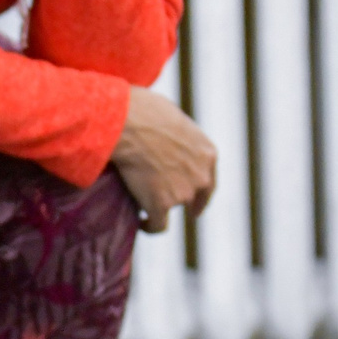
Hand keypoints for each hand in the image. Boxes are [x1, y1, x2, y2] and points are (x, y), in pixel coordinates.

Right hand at [109, 84, 216, 233]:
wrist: (128, 124)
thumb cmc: (145, 112)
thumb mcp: (175, 118)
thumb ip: (179, 137)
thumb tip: (167, 139)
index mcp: (208, 154)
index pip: (209, 181)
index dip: (202, 196)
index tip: (195, 207)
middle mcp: (200, 177)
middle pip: (194, 198)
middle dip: (183, 203)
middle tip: (168, 206)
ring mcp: (182, 193)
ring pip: (172, 208)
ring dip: (160, 206)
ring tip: (143, 203)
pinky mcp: (161, 205)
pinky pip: (158, 225)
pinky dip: (150, 227)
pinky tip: (141, 224)